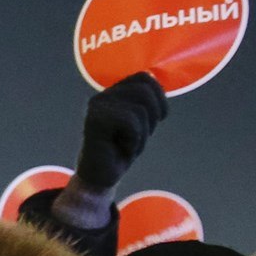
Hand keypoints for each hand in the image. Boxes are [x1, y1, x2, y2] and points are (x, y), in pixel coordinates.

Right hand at [74, 72, 167, 190]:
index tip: (156, 119)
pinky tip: (121, 149)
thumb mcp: (140, 121)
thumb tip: (155, 79)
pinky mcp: (95, 121)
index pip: (144, 78)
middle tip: (138, 137)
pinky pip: (131, 123)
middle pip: (145, 90)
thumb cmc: (121, 150)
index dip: (159, 97)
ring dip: (142, 134)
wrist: (100, 178)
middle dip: (152, 116)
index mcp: (112, 93)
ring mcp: (97, 108)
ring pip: (140, 109)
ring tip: (127, 145)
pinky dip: (134, 141)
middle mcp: (102, 96)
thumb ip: (144, 100)